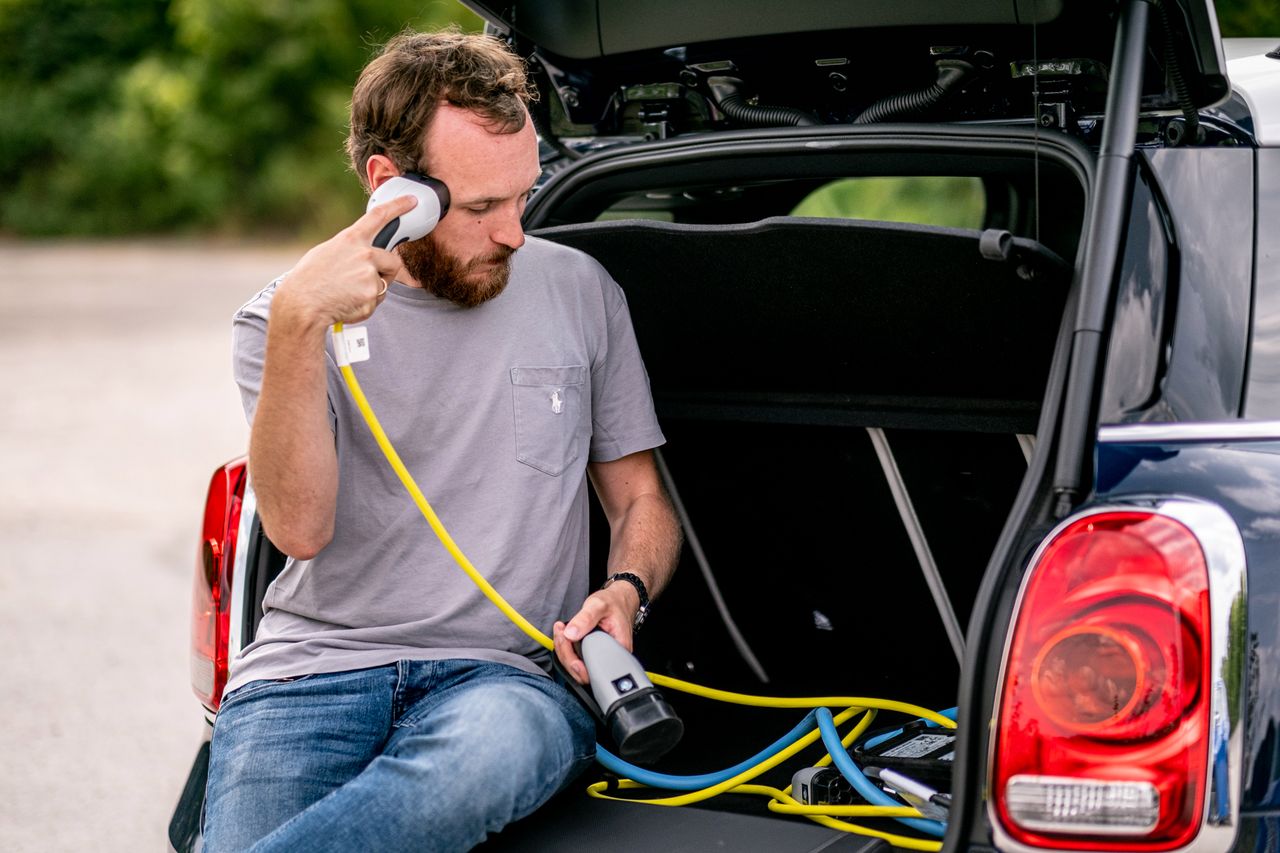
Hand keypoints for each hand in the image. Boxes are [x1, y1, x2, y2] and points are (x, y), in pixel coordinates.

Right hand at [273, 194, 418, 328]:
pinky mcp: (372, 295)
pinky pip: (376, 301)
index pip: (379, 216)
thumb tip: (361, 253)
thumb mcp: (326, 253)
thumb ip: (349, 250)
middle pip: (393, 261)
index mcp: (350, 239)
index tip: (411, 200)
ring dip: (371, 290)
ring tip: (346, 293)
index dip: (398, 206)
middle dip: (387, 271)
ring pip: (383, 283)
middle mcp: (364, 254)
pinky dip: (365, 305)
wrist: (302, 305)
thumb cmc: (308, 280)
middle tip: (366, 280)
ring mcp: (369, 274)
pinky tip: (346, 303)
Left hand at [553, 582, 639, 684]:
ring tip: (560, 631)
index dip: (575, 662)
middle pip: (582, 673)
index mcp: (617, 649)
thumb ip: (586, 618)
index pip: (593, 668)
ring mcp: (602, 657)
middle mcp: (611, 658)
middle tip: (561, 633)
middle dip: (565, 654)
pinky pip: (577, 659)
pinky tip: (563, 635)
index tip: (567, 642)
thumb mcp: (599, 605)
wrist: (619, 599)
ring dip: (563, 651)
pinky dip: (566, 649)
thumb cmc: (614, 602)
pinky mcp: (593, 654)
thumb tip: (570, 633)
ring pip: (577, 668)